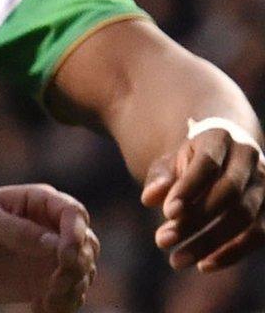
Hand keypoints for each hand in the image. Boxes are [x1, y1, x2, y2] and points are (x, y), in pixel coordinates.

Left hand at [0, 184, 97, 311]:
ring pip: (84, 272)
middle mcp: (52, 226)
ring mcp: (53, 254)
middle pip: (88, 244)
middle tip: (54, 284)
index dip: (76, 233)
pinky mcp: (49, 280)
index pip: (73, 212)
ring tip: (45, 301)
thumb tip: (56, 243)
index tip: (65, 256)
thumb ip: (18, 230)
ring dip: (71, 289)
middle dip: (78, 266)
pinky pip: (72, 294)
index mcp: (38, 201)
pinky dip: (63, 304)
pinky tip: (40, 308)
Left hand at [142, 126, 264, 269]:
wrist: (223, 158)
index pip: (208, 163)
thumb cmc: (189, 162)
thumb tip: (149, 198)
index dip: (188, 188)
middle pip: (228, 193)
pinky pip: (258, 235)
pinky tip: (204, 266)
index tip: (166, 213)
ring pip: (244, 217)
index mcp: (220, 137)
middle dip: (194, 220)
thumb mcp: (169, 163)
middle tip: (161, 241)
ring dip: (210, 241)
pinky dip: (231, 253)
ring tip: (176, 260)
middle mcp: (249, 158)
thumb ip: (160, 177)